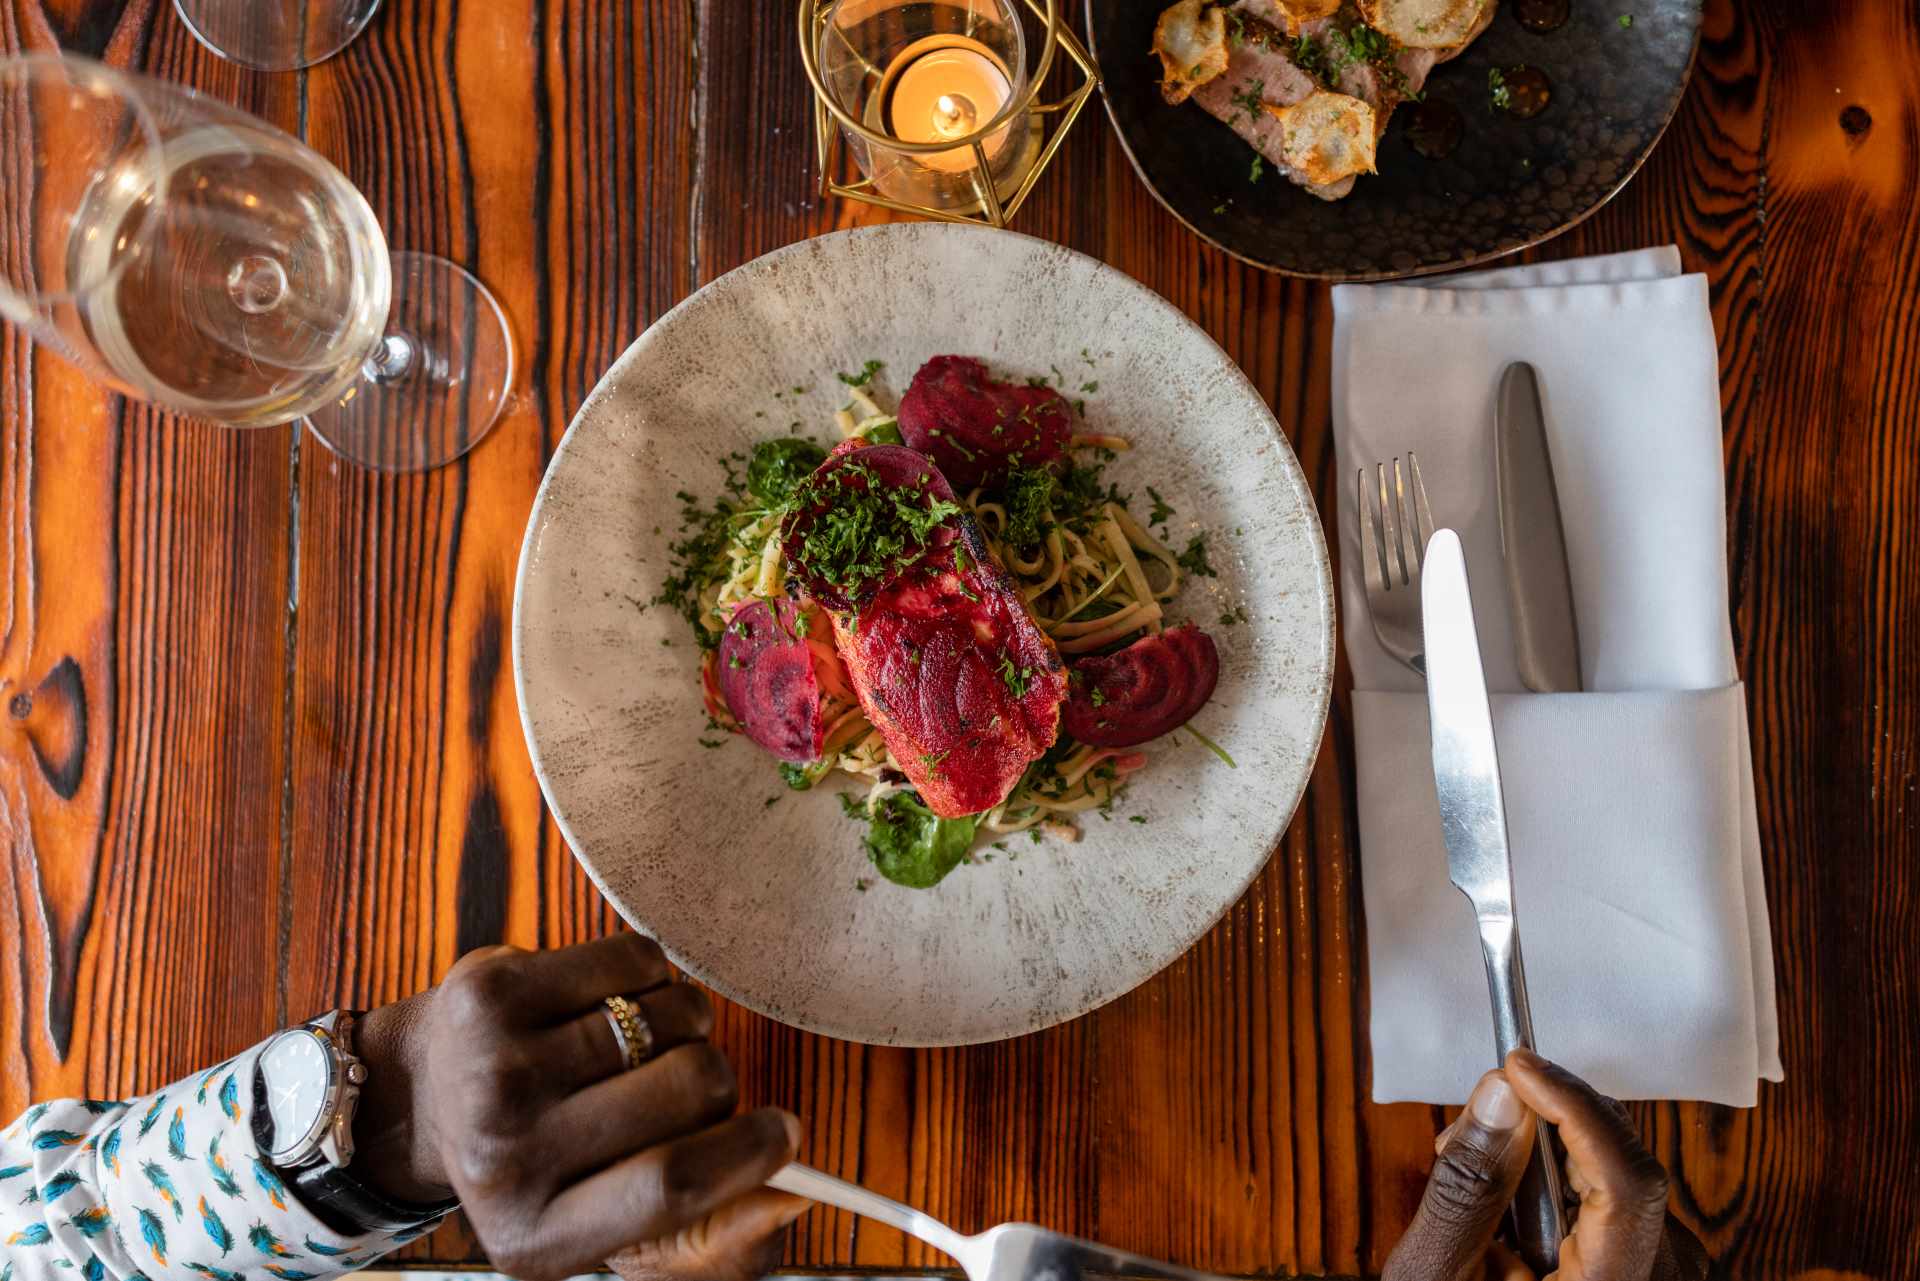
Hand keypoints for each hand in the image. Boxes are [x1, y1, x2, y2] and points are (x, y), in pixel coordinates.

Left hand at [353, 935, 806, 1280]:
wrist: (422, 1099)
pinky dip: (652, 976)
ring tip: (642, 1046)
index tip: (786, 1133)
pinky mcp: (495, 990)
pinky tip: (613, 1005)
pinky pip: (639, 959)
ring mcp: (494, 1066)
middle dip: (717, 1080)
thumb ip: (710, 1232)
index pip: (673, 1185)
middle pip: (690, 1089)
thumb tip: (792, 1191)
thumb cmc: (543, 1164)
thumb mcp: (607, 1226)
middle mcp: (507, 1157)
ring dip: (686, 1025)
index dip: (749, 1153)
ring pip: (674, 1015)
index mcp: (537, 1237)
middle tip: (687, 1086)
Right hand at [1381, 1050, 1708, 1280]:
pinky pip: (1620, 1202)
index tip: (1517, 1065)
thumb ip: (1468, 1189)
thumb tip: (1500, 1096)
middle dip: (1548, 1124)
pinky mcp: (1650, 1271)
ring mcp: (1660, 1280)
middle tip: (1470, 1126)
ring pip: (1620, 1178)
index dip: (1575, 1107)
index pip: (1628, 1180)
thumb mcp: (1436, 1277)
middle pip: (1626, 1167)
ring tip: (1477, 1185)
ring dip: (1550, 1155)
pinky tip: (1510, 1211)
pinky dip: (1565, 1184)